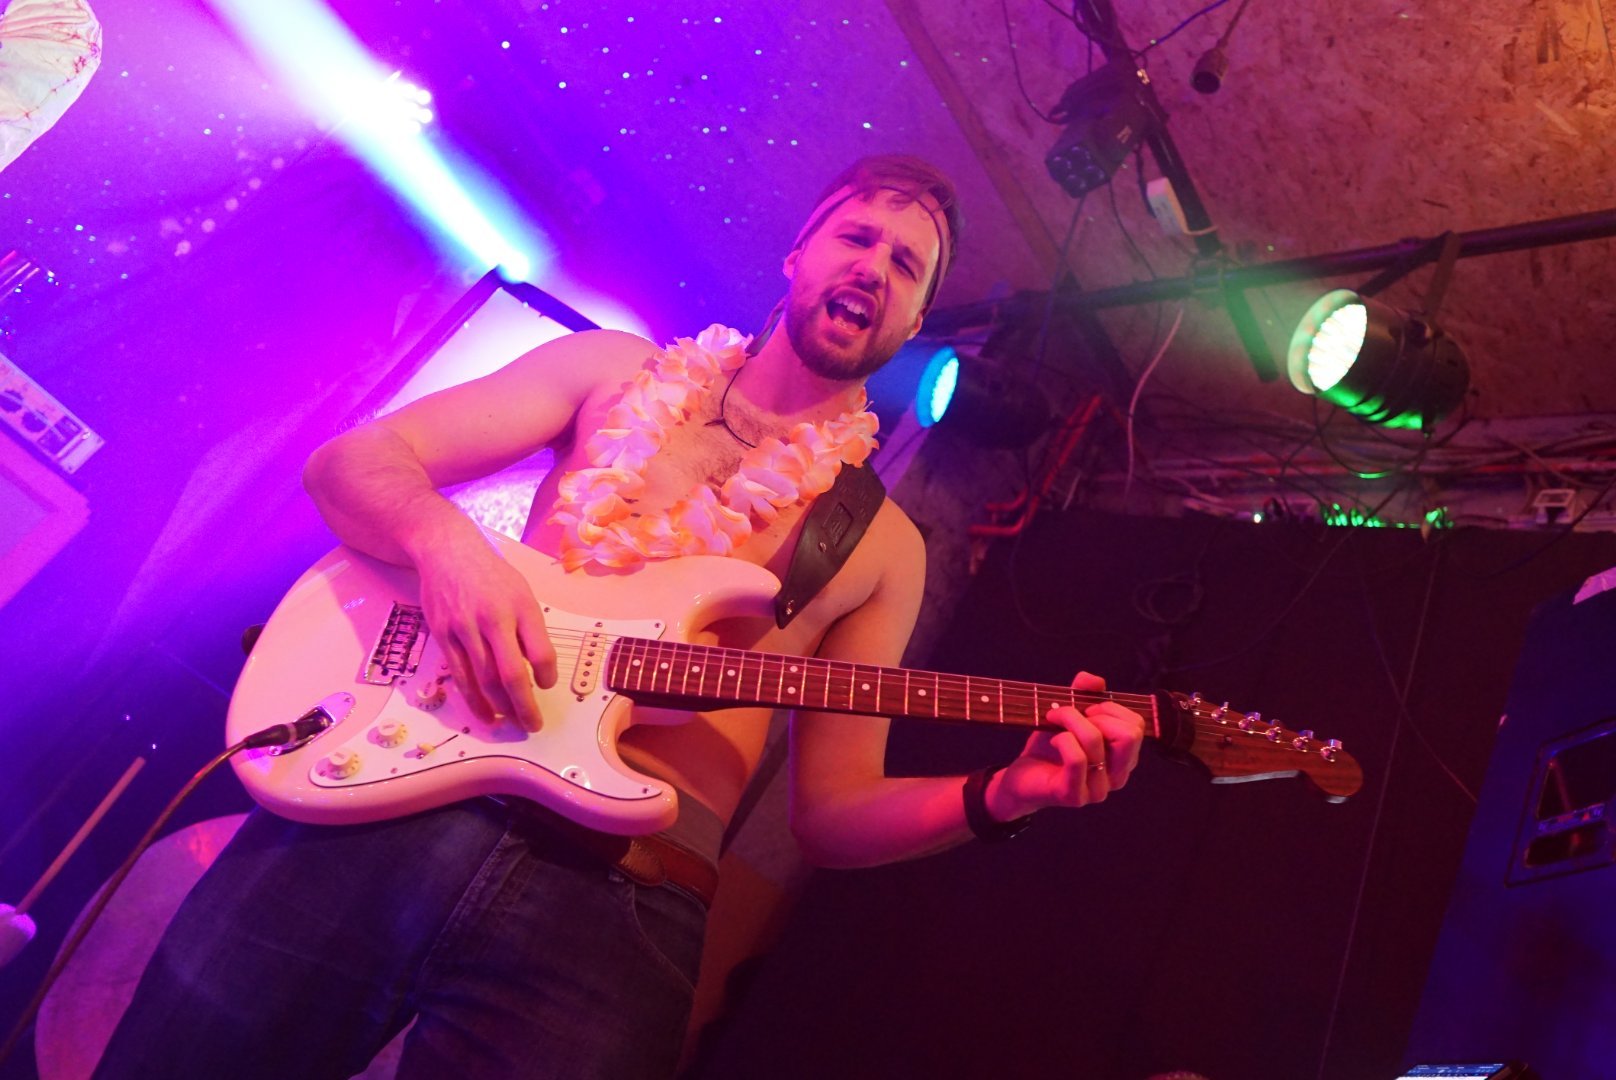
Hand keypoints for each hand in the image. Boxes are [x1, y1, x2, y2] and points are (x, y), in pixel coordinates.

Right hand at [414, 535, 556, 730]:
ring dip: (501, 707)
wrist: (448, 551)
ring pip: (484, 680)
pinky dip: (473, 700)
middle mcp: (494, 618)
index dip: (548, 676)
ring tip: (512, 723)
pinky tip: (485, 714)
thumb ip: (529, 628)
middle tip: (533, 725)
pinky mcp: (444, 635)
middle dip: (525, 706)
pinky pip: (460, 675)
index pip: (541, 652)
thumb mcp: (521, 592)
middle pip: (511, 674)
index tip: (548, 686)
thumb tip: (537, 669)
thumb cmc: (492, 575)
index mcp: (521, 606)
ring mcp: (465, 628)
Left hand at [988, 671, 1145, 819]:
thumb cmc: (1049, 748)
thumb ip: (1084, 694)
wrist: (1021, 780)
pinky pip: (1077, 758)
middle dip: (1098, 714)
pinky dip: (1062, 739)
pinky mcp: (1074, 795)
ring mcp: (1097, 790)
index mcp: (1123, 760)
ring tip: (1053, 719)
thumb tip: (1094, 680)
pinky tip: (1053, 739)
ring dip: (1070, 719)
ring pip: (1096, 740)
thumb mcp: (1069, 716)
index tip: (1087, 708)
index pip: (1137, 726)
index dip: (1111, 709)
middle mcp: (1117, 778)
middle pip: (1129, 735)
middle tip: (1073, 715)